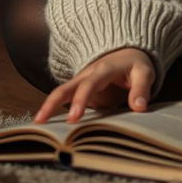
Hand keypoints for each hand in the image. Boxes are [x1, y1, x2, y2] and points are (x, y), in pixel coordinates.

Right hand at [32, 47, 155, 124]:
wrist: (128, 54)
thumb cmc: (136, 65)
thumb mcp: (144, 72)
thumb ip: (141, 89)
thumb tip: (139, 107)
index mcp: (103, 69)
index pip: (90, 84)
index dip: (80, 100)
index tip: (74, 118)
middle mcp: (88, 75)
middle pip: (66, 87)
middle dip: (53, 103)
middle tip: (41, 122)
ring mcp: (81, 84)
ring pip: (61, 93)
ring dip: (48, 107)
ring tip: (36, 126)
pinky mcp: (80, 93)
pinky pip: (65, 102)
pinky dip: (55, 112)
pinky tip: (48, 128)